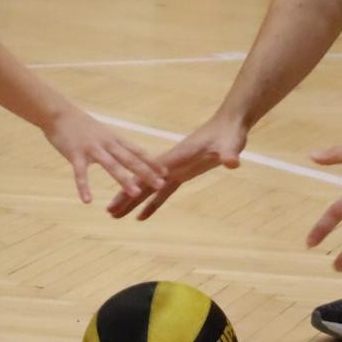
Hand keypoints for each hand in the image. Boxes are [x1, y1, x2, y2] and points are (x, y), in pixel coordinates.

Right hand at [46, 108, 164, 203]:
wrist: (58, 112)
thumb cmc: (80, 124)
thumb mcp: (102, 133)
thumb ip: (114, 144)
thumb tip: (128, 153)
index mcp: (114, 139)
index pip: (137, 151)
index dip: (152, 162)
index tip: (165, 172)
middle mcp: (107, 143)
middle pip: (130, 159)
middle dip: (146, 173)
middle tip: (160, 184)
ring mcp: (92, 148)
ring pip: (111, 165)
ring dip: (124, 180)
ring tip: (135, 194)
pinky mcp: (75, 154)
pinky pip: (80, 173)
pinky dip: (84, 187)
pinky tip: (87, 201)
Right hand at [109, 112, 246, 219]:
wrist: (229, 124)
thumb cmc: (229, 133)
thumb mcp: (230, 145)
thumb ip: (229, 154)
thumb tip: (232, 162)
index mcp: (176, 157)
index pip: (149, 174)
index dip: (132, 188)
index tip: (117, 199)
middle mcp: (171, 164)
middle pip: (142, 182)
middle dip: (126, 197)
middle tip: (109, 212)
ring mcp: (175, 169)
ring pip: (148, 189)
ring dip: (133, 201)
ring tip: (116, 216)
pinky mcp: (182, 174)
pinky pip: (163, 192)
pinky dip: (152, 204)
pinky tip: (141, 217)